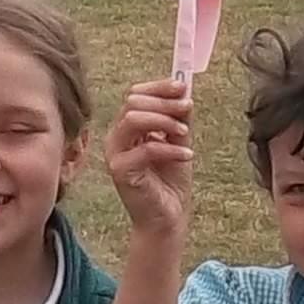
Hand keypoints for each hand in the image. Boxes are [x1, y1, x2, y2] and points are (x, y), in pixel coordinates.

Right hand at [104, 74, 197, 238]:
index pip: (135, 94)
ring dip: (164, 121)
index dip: (158, 87)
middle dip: (164, 102)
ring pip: (133, 119)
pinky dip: (171, 149)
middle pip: (133, 102)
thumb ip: (179, 117)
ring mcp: (115, 153)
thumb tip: (184, 89)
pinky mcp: (120, 171)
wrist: (166, 216)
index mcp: (127, 127)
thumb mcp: (178, 141)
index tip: (183, 86)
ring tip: (185, 133)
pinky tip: (187, 154)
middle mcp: (117, 137)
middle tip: (188, 108)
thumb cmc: (169, 181)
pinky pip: (146, 149)